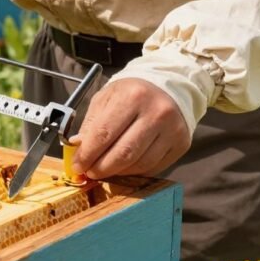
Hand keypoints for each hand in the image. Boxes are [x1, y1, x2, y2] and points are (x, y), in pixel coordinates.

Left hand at [70, 79, 190, 178]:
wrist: (167, 87)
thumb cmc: (130, 93)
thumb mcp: (105, 98)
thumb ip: (91, 123)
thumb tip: (78, 148)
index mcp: (132, 97)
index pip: (104, 133)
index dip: (87, 154)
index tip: (77, 166)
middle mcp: (156, 113)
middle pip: (124, 153)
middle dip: (101, 168)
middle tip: (89, 173)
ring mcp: (172, 130)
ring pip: (139, 164)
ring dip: (117, 172)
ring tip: (104, 170)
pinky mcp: (182, 144)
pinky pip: (154, 167)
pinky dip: (135, 171)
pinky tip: (124, 167)